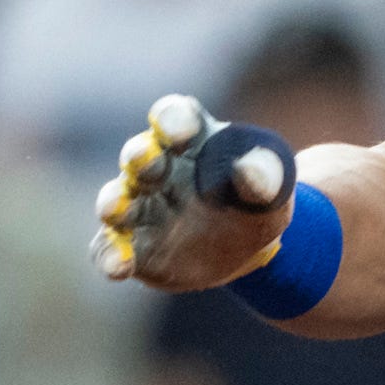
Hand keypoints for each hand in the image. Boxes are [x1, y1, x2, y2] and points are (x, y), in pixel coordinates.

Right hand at [94, 96, 297, 294]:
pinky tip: (117, 267)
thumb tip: (249, 171)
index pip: (175, 117)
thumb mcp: (273, 187)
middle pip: (140, 155)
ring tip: (114, 210)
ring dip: (113, 203)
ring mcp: (140, 207)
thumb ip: (265, 175)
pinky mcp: (133, 245)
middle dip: (140, 156)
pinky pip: (112, 247)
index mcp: (191, 140)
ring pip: (116, 200)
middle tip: (144, 159)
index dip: (174, 119)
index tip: (181, 129)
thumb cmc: (255, 201)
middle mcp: (156, 167)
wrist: (246, 249)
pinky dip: (111, 255)